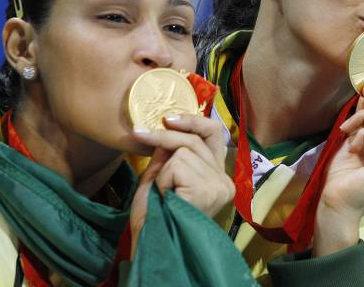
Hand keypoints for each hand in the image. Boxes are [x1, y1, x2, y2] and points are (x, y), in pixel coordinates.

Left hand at [128, 114, 233, 255]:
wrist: (152, 244)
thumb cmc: (154, 217)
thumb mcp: (160, 177)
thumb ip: (169, 154)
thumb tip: (168, 127)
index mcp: (217, 178)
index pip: (214, 135)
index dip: (194, 121)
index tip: (169, 119)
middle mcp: (224, 181)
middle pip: (196, 139)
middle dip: (165, 135)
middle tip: (139, 134)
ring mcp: (218, 185)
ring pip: (184, 151)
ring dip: (164, 171)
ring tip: (164, 194)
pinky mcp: (207, 189)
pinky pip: (178, 165)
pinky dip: (164, 179)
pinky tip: (167, 198)